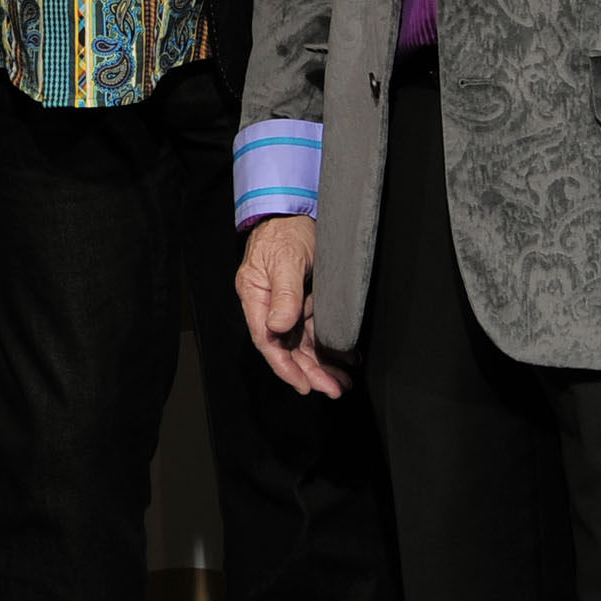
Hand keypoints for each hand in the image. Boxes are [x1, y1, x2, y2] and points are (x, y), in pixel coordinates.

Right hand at [236, 216, 346, 397]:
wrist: (296, 211)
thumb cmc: (285, 232)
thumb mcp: (286, 260)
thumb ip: (283, 294)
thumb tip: (278, 327)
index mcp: (255, 297)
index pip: (267, 340)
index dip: (285, 366)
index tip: (304, 385)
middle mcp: (269, 306)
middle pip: (287, 347)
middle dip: (310, 371)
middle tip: (334, 389)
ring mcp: (286, 306)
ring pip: (302, 344)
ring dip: (322, 364)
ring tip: (343, 382)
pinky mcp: (302, 302)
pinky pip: (313, 331)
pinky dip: (328, 347)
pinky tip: (345, 358)